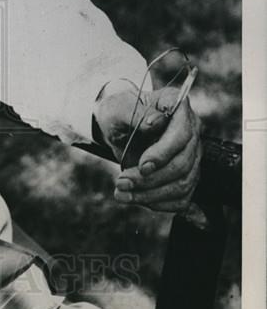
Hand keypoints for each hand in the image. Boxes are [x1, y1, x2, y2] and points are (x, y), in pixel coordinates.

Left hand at [95, 85, 201, 212]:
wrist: (117, 126)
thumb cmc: (117, 112)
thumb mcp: (117, 108)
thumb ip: (135, 113)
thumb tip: (155, 122)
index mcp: (176, 106)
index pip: (182, 134)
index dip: (164, 153)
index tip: (142, 166)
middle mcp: (191, 130)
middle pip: (183, 163)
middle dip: (151, 179)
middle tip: (121, 182)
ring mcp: (191, 154)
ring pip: (183, 183)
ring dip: (151, 194)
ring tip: (122, 193)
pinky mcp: (186, 174)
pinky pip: (182, 198)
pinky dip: (159, 203)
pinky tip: (138, 198)